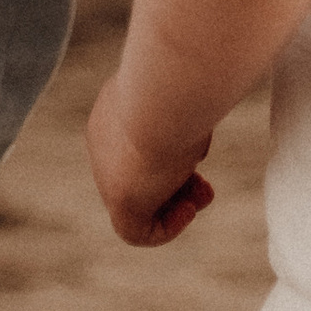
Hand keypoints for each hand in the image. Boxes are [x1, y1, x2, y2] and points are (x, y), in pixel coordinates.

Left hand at [86, 70, 215, 247]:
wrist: (166, 90)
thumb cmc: (181, 79)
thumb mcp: (184, 87)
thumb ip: (186, 98)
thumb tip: (206, 100)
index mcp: (114, 110)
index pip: (136, 142)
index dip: (170, 153)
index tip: (198, 153)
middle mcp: (105, 141)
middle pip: (139, 173)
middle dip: (176, 180)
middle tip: (204, 184)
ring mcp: (108, 172)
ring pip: (140, 201)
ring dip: (176, 204)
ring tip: (201, 198)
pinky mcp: (120, 201)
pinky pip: (135, 231)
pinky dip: (166, 228)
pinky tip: (188, 210)